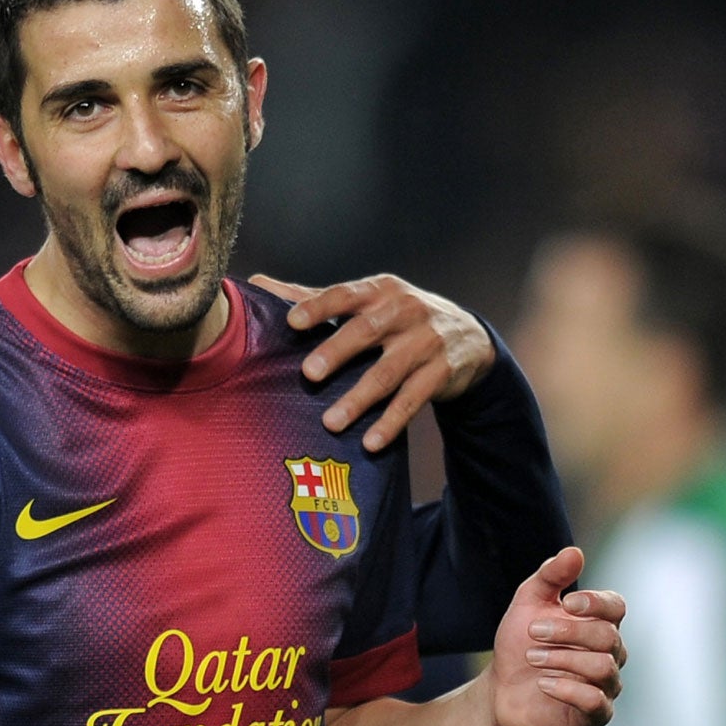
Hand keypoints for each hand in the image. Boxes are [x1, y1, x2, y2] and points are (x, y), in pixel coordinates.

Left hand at [249, 273, 495, 452]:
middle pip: (367, 331)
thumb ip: (313, 296)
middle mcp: (405, 311)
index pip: (346, 294)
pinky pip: (413, 401)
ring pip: (388, 372)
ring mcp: (425, 343)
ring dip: (359, 398)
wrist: (469, 338)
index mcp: (380, 291)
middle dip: (337, 351)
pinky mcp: (441, 373)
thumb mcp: (367, 301)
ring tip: (331, 422)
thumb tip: (257, 283)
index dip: (319, 306)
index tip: (292, 322)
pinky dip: (391, 422)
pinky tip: (371, 442)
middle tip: (308, 373)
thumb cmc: (399, 319)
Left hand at [482, 547, 624, 725]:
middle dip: (567, 632)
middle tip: (532, 632)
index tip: (566, 602)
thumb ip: (551, 576)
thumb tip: (575, 552)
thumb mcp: (528, 603)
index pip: (616, 607)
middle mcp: (611, 653)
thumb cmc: (519, 643)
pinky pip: (596, 701)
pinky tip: (543, 683)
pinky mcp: (596, 714)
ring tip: (533, 659)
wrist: (500, 690)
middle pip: (608, 636)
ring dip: (563, 659)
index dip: (595, 603)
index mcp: (599, 623)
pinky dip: (567, 689)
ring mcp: (606, 684)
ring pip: (602, 667)